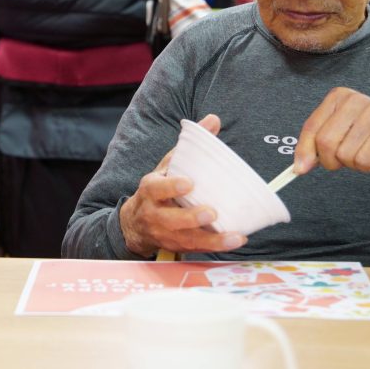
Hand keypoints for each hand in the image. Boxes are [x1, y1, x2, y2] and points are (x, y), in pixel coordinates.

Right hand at [119, 114, 247, 257]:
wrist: (134, 224)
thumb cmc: (157, 190)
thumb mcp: (167, 166)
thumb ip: (190, 146)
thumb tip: (213, 120)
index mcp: (150, 190)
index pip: (157, 188)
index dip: (171, 186)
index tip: (188, 183)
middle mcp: (154, 213)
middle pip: (171, 219)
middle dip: (190, 217)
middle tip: (211, 212)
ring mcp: (164, 233)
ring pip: (186, 239)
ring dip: (211, 240)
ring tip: (234, 236)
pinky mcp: (175, 246)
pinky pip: (196, 249)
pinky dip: (216, 247)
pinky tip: (235, 241)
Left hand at [293, 87, 369, 174]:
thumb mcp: (341, 130)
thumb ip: (318, 143)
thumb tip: (300, 166)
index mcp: (339, 97)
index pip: (311, 127)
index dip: (303, 151)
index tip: (301, 168)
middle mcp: (355, 101)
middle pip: (325, 143)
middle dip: (330, 160)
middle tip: (342, 161)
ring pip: (343, 154)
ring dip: (351, 163)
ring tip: (364, 152)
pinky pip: (361, 161)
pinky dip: (365, 166)